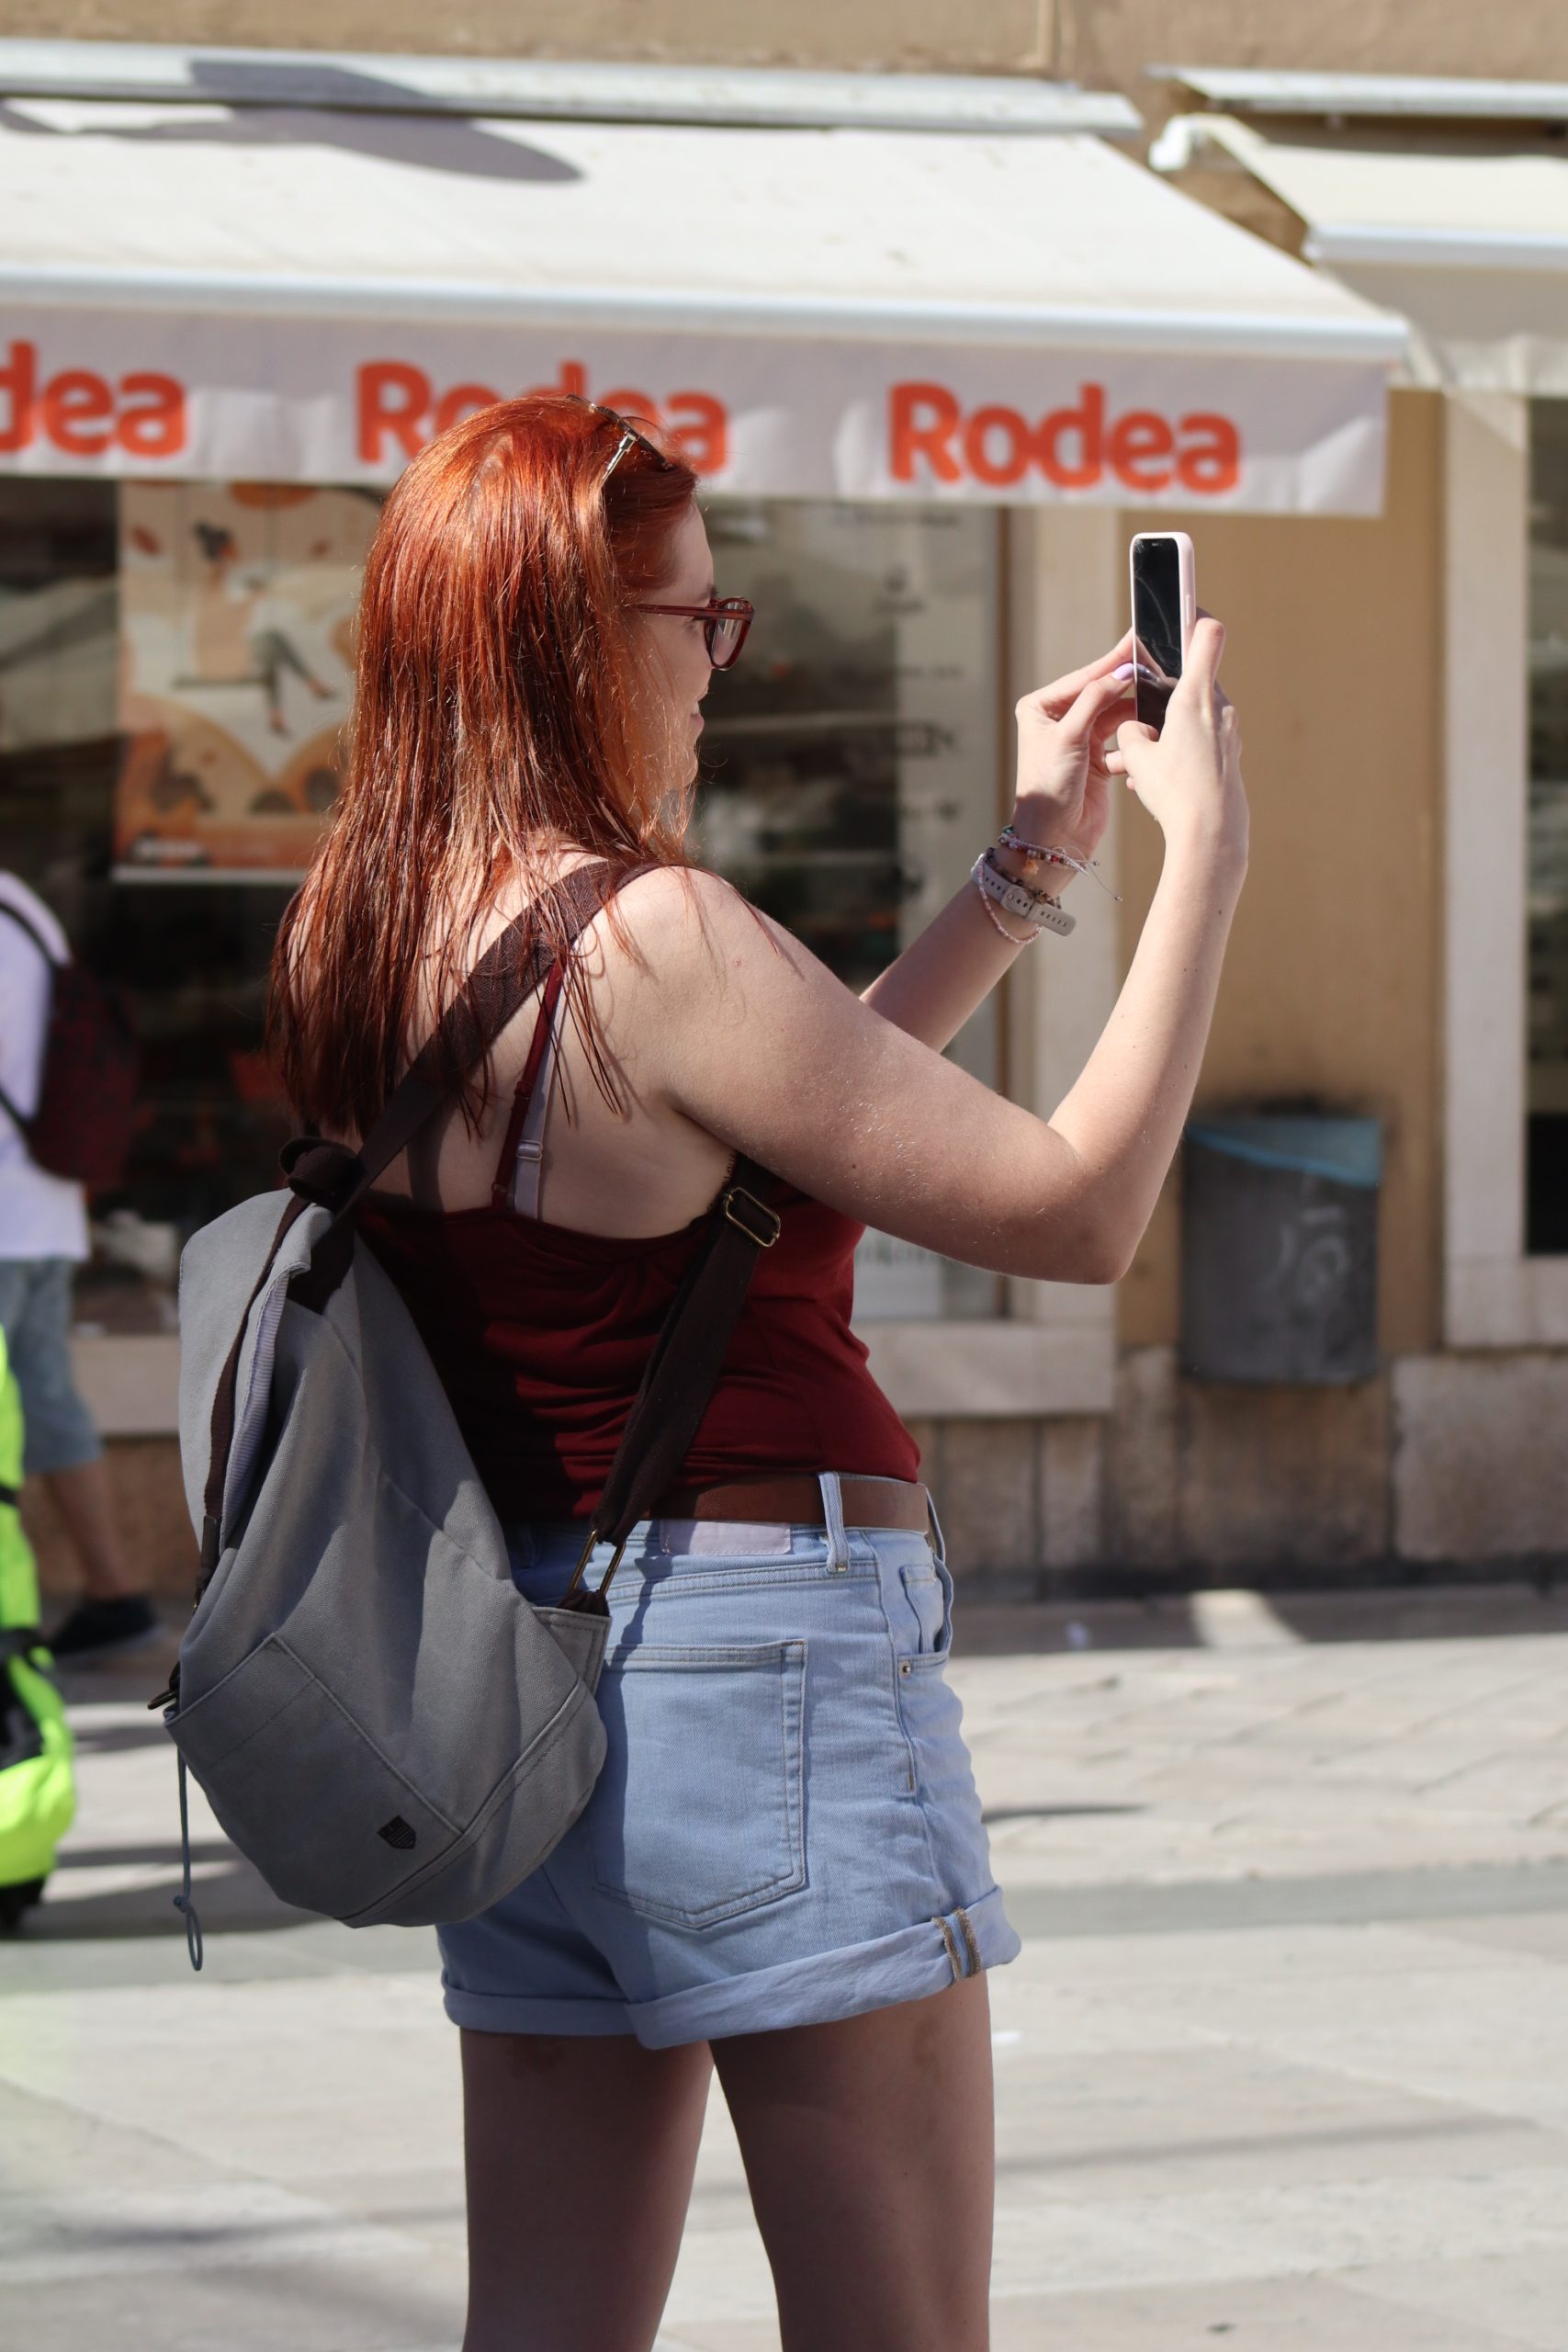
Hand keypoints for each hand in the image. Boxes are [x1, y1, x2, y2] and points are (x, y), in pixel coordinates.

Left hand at [1010, 630, 1137, 872]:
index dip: (1111, 662)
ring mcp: (1080, 739)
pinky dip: (1135, 737)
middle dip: (1128, 682)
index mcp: (1041, 708)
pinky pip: (1123, 738)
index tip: (1135, 641)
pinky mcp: (1098, 760)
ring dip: (1136, 711)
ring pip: (1116, 715)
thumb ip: (1094, 701)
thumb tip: (1119, 672)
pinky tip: (1152, 726)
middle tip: (1156, 660)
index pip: (1084, 678)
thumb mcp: (1068, 737)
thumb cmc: (1048, 788)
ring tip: (1162, 693)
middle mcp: (1060, 720)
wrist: (1053, 838)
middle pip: (1102, 693)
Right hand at [1107, 613, 1246, 863]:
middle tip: (1139, 714)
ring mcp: (1230, 734)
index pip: (1206, 634)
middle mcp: (1219, 708)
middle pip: (1191, 683)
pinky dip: (1181, 752)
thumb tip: (1135, 732)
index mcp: (1195, 697)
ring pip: (1193, 719)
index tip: (1182, 605)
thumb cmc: (1174, 792)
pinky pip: (1202, 744)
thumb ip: (1129, 733)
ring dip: (1169, 731)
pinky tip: (1160, 781)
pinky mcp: (1231, 758)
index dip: (1194, 613)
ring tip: (1141, 764)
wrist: (1211, 836)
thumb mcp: (1136, 758)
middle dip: (1163, 695)